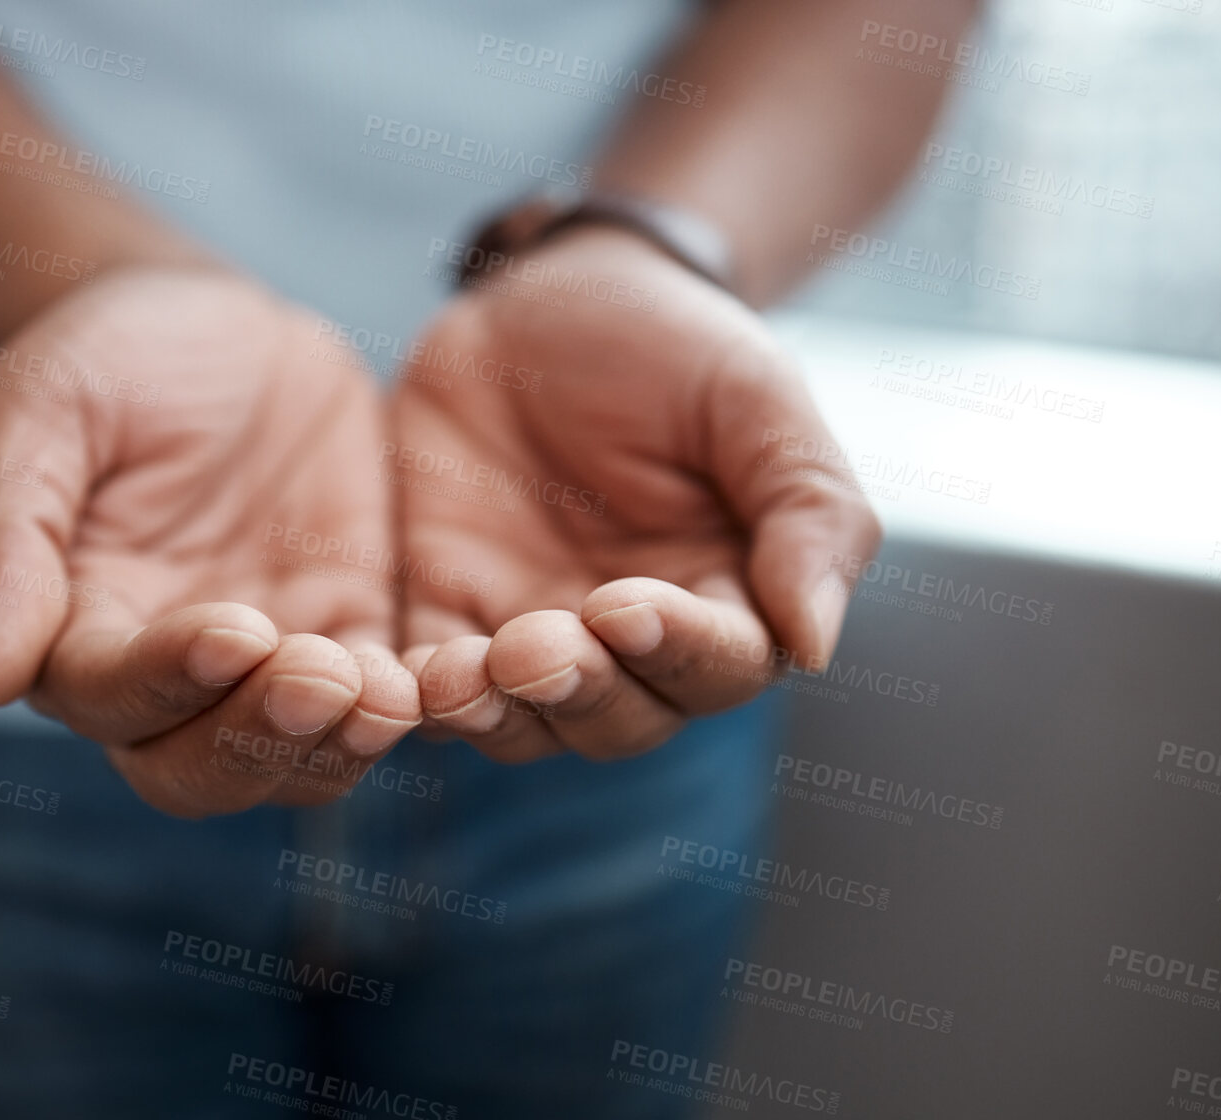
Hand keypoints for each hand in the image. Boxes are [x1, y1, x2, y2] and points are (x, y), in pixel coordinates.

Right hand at [0, 268, 418, 816]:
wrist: (220, 321)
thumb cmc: (108, 356)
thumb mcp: (40, 409)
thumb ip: (7, 533)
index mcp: (76, 629)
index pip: (111, 696)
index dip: (168, 680)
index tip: (231, 631)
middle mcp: (167, 675)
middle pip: (200, 770)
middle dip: (260, 739)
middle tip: (322, 678)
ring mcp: (266, 663)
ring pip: (295, 760)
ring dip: (339, 742)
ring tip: (389, 693)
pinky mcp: (349, 629)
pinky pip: (379, 701)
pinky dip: (405, 706)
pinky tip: (437, 678)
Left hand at [392, 226, 880, 761]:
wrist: (545, 292)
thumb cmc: (671, 342)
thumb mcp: (758, 398)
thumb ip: (808, 511)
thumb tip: (815, 645)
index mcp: (725, 598)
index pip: (719, 667)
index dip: (676, 651)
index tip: (625, 604)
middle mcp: (628, 641)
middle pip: (619, 720)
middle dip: (579, 695)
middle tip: (535, 649)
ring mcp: (531, 634)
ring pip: (523, 725)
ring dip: (495, 714)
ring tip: (463, 674)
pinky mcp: (442, 611)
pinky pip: (430, 686)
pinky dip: (419, 697)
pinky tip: (404, 679)